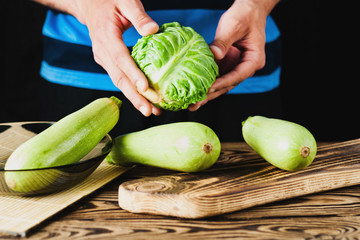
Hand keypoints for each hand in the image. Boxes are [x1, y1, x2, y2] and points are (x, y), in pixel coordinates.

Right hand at [73, 0, 160, 115]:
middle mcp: (102, 52)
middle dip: (135, 96)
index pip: (120, 58)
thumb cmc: (109, 0)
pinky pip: (120, 79)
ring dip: (135, 98)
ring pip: (119, 82)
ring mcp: (103, 59)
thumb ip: (139, 16)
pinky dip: (132, 91)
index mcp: (106, 36)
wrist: (89, 5)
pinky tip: (146, 100)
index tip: (146, 88)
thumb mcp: (125, 1)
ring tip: (152, 111)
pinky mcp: (107, 63)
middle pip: (119, 78)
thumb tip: (154, 30)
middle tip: (150, 111)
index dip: (133, 74)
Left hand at [188, 0, 278, 110]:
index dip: (222, 83)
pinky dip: (205, 83)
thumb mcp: (234, 26)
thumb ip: (224, 41)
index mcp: (253, 60)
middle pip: (228, 85)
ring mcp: (235, 66)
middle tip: (195, 105)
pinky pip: (216, 76)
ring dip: (207, 94)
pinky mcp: (226, 63)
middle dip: (211, 96)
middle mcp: (245, 67)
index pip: (237, 76)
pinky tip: (194, 91)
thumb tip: (214, 54)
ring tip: (192, 104)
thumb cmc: (245, 15)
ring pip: (221, 84)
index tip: (208, 89)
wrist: (248, 9)